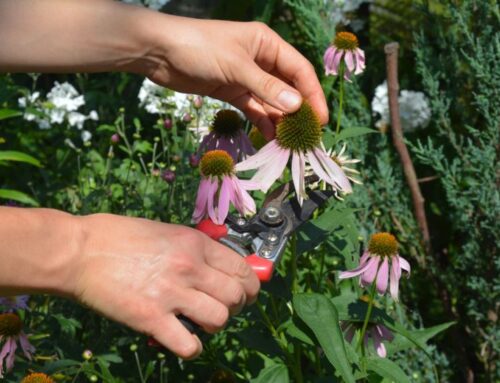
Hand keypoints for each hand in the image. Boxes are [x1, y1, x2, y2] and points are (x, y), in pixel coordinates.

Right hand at [73, 213, 259, 358]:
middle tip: (220, 308)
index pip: (243, 269)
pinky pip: (188, 345)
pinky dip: (191, 347)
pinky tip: (181, 339)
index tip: (246, 294)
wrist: (80, 250)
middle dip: (235, 307)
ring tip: (199, 322)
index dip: (251, 286)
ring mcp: (171, 293)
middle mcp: (190, 266)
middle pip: (237, 296)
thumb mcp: (166, 231)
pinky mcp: (150, 318)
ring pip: (220, 319)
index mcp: (195, 243)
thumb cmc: (118, 237)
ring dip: (214, 325)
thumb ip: (195, 249)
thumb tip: (217, 267)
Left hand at [137, 15, 327, 138]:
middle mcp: (261, 59)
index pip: (299, 70)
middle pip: (287, 87)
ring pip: (270, 101)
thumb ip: (266, 88)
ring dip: (280, 120)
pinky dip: (261, 122)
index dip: (312, 95)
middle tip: (307, 136)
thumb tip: (296, 107)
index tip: (320, 120)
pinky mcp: (232, 91)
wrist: (159, 52)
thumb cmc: (200, 48)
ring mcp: (246, 77)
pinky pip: (253, 108)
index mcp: (267, 44)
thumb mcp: (236, 66)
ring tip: (289, 143)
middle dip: (297, 111)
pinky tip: (270, 137)